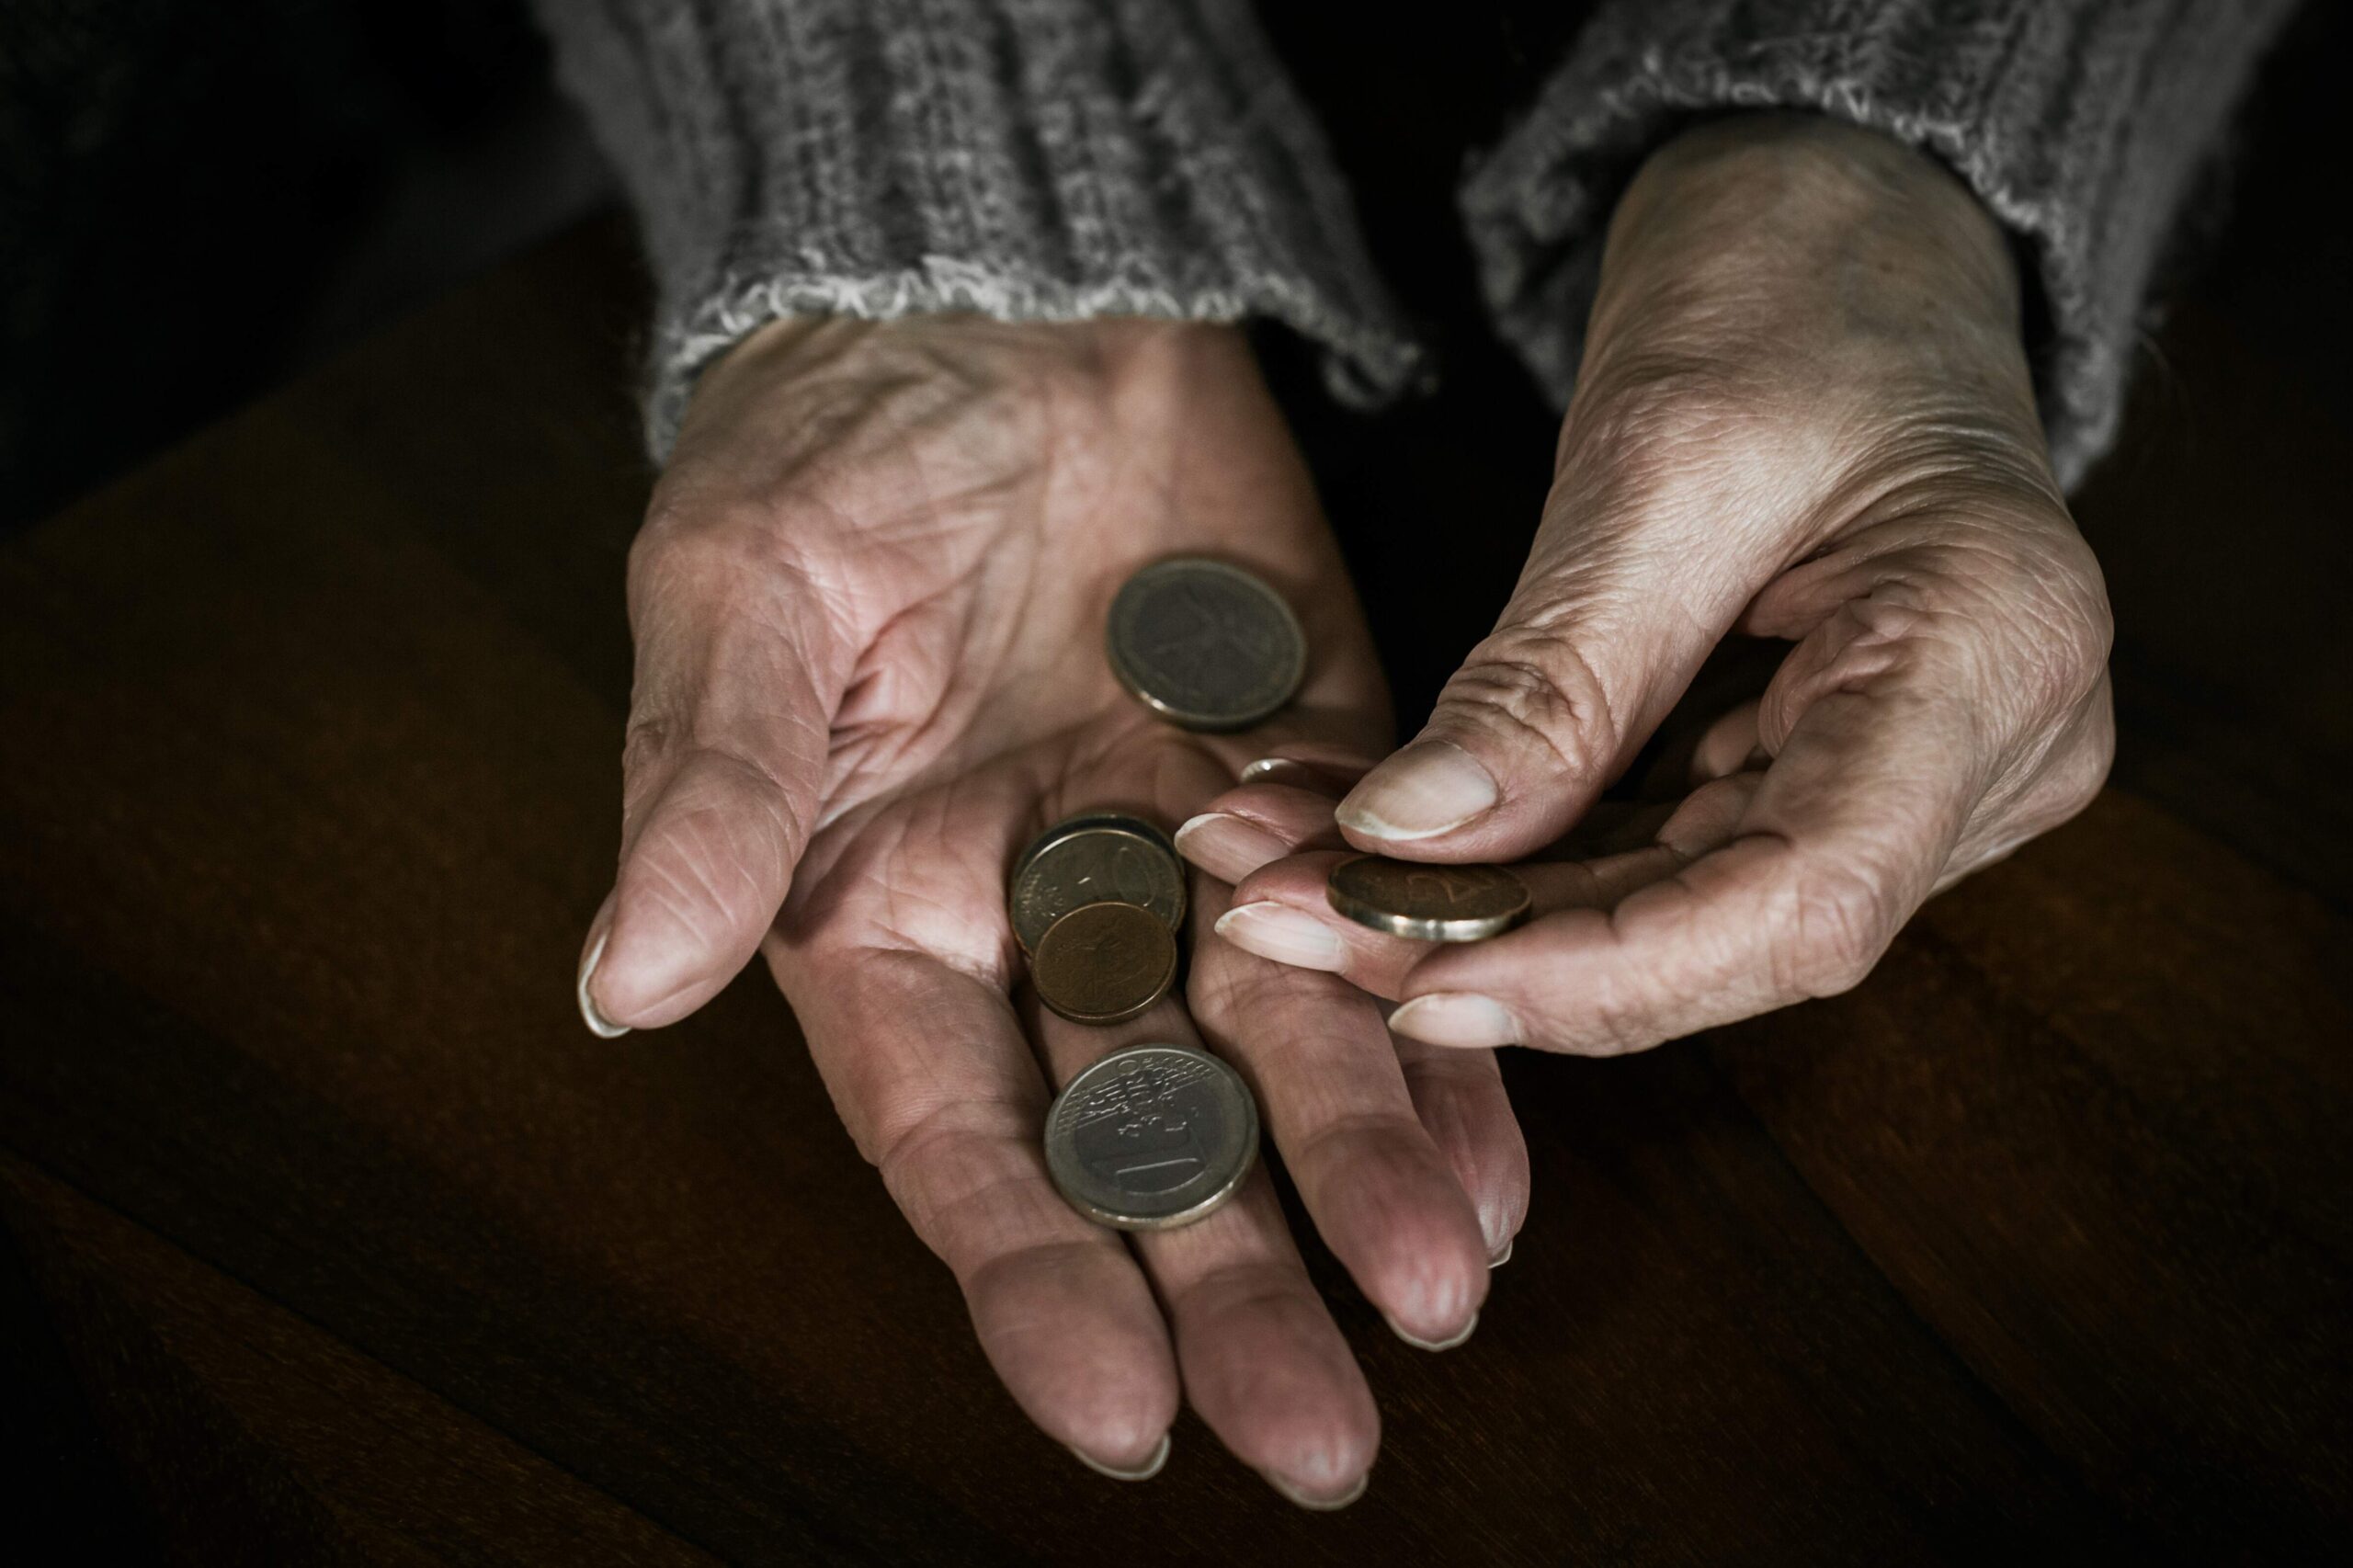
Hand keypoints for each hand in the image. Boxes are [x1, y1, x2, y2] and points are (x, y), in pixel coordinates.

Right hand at [575, 317, 1525, 1500]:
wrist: (1009, 295)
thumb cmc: (831, 440)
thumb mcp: (743, 598)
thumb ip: (713, 792)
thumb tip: (631, 979)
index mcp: (882, 917)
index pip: (957, 1134)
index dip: (1030, 1271)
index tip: (1111, 1407)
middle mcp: (1047, 922)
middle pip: (1141, 1137)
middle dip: (1226, 1282)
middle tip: (1318, 1434)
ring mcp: (1193, 856)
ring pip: (1282, 1051)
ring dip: (1361, 1174)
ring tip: (1443, 1291)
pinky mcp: (1323, 778)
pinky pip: (1387, 924)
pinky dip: (1441, 1023)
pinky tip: (1500, 1136)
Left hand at [1195, 114, 2113, 1053]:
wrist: (1845, 227)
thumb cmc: (1794, 288)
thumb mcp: (1661, 458)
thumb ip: (1551, 674)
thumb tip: (1407, 839)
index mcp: (1993, 656)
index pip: (1809, 900)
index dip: (1609, 973)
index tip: (1424, 983)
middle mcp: (1984, 754)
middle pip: (1727, 931)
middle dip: (1492, 943)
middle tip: (1284, 914)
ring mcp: (1911, 777)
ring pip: (1673, 911)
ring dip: (1473, 910)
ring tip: (1284, 876)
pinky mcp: (1822, 771)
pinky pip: (1658, 853)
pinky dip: (1509, 859)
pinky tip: (1363, 843)